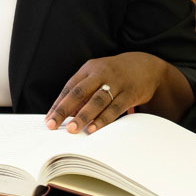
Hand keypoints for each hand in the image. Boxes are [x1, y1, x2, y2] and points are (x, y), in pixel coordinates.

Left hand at [44, 52, 169, 133]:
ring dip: (83, 116)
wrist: (146, 66)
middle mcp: (101, 74)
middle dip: (65, 110)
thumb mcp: (97, 76)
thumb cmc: (115, 75)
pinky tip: (94, 128)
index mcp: (89, 69)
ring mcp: (116, 83)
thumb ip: (83, 93)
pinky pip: (115, 107)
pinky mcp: (130, 93)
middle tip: (54, 125)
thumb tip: (68, 115)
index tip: (49, 120)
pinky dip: (103, 119)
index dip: (58, 104)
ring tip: (73, 129)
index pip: (69, 88)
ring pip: (97, 100)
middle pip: (79, 92)